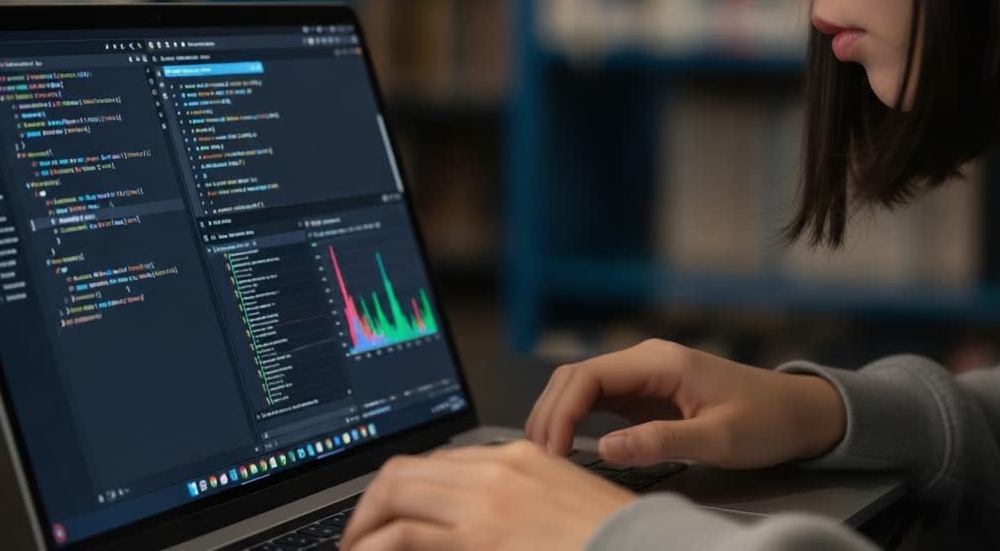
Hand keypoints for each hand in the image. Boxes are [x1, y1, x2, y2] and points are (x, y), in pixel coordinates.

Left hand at [340, 440, 634, 550]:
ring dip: (364, 524)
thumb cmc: (610, 537)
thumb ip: (514, 505)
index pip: (438, 461)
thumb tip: (474, 526)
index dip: (402, 490)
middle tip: (360, 536)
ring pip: (395, 493)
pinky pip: (404, 533)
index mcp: (518, 457)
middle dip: (371, 504)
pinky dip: (376, 543)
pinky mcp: (480, 536)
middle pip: (406, 470)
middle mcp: (496, 469)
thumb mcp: (559, 506)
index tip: (388, 515)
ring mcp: (486, 501)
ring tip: (356, 548)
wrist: (643, 546)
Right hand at [526, 338, 845, 468]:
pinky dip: (575, 420)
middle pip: (574, 377)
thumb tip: (605, 449)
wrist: (798, 412)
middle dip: (548, 414)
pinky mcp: (646, 393)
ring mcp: (643, 375)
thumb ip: (662, 442)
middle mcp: (645, 360)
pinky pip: (597, 400)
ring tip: (546, 455)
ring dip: (557, 416)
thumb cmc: (767, 421)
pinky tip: (567, 445)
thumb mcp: (719, 439)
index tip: (553, 452)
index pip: (587, 377)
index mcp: (660, 362)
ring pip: (581, 387)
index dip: (560, 413)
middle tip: (539, 459)